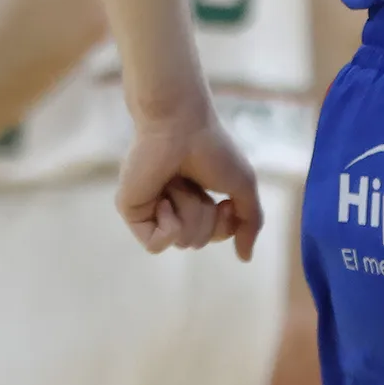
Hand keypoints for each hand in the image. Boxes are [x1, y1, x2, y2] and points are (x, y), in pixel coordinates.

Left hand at [117, 96, 263, 261]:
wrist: (180, 127)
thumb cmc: (213, 149)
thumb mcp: (243, 187)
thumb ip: (249, 222)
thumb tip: (245, 258)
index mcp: (197, 199)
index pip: (213, 235)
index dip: (224, 224)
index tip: (225, 200)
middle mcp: (174, 206)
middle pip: (198, 241)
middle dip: (205, 215)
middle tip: (197, 185)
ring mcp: (152, 211)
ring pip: (181, 242)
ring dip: (189, 210)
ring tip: (177, 182)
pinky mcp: (133, 213)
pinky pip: (156, 245)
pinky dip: (168, 225)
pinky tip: (164, 199)